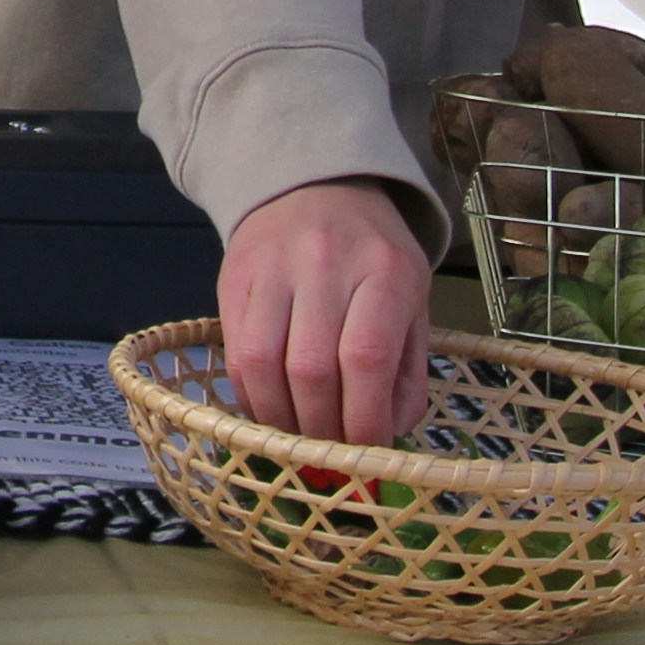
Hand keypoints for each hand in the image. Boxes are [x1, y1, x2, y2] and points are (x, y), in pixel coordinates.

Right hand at [220, 178, 434, 448]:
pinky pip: (235, 353)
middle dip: (322, 430)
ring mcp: (271, 268)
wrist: (313, 186)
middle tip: (332, 458)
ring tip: (301, 440)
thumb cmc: (371, 253)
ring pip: (263, 364)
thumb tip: (391, 434)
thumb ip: (406, 369)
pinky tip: (272, 410)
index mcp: (384, 270)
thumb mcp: (412, 299)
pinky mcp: (232, 278)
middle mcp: (324, 263)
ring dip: (281, 421)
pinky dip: (252, 397)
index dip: (364, 419)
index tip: (368, 453)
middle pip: (311, 368)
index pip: (366, 356)